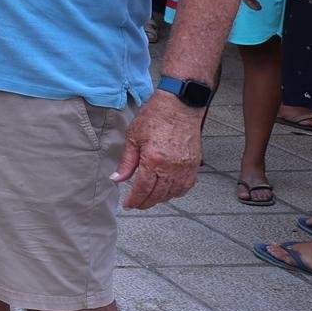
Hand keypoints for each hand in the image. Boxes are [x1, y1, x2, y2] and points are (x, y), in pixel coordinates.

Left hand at [111, 94, 201, 209]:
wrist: (179, 106)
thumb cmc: (155, 117)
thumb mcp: (133, 137)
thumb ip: (126, 162)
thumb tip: (117, 179)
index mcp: (154, 161)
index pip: (143, 189)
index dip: (134, 200)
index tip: (128, 205)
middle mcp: (172, 168)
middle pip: (158, 195)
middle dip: (146, 202)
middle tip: (136, 204)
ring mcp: (185, 168)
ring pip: (173, 193)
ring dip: (160, 199)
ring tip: (149, 198)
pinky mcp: (194, 165)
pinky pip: (186, 186)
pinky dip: (176, 192)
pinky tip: (167, 191)